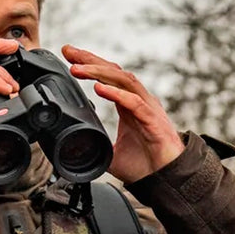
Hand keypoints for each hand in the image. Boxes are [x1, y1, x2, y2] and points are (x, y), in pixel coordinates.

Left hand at [62, 45, 184, 183]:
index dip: (90, 64)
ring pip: (124, 80)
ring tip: (78, 69)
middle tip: (69, 52)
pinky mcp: (153, 121)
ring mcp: (147, 108)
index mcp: (129, 104)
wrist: (165, 181)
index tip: (68, 55)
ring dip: (99, 73)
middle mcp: (139, 100)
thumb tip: (74, 150)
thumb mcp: (111, 155)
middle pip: (114, 71)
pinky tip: (99, 89)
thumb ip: (96, 147)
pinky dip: (116, 94)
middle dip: (91, 60)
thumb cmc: (145, 165)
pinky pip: (134, 102)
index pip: (108, 76)